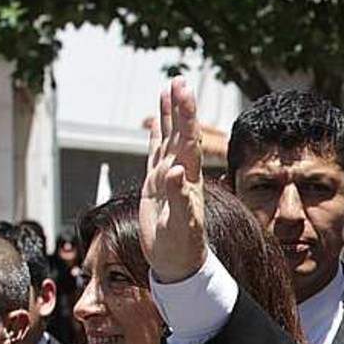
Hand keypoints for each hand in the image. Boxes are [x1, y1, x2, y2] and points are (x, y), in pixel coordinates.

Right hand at [140, 77, 206, 283]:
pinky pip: (156, 153)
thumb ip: (180, 197)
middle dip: (179, 107)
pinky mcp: (157, 185)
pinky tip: (154, 123)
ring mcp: (169, 177)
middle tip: (178, 79)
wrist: (180, 264)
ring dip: (170, 115)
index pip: (188, 140)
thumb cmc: (183, 248)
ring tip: (168, 89)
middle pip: (181, 133)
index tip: (183, 91)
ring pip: (168, 139)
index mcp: (188, 179)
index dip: (186, 115)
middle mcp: (181, 174)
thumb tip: (177, 170)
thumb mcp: (182, 225)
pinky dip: (156, 136)